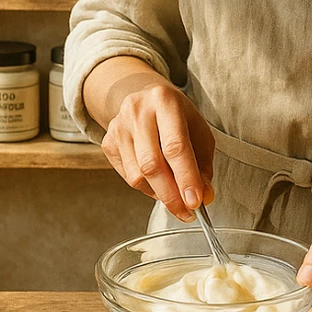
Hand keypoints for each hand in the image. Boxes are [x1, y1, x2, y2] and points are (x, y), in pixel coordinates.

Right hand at [101, 75, 215, 222]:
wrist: (145, 98)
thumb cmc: (177, 117)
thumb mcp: (198, 132)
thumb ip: (202, 165)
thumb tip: (204, 197)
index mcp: (164, 101)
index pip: (175, 146)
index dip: (186, 177)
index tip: (196, 202)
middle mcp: (136, 111)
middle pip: (152, 164)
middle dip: (171, 195)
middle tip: (187, 212)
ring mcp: (118, 127)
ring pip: (137, 175)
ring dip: (159, 194)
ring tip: (175, 196)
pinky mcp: (107, 142)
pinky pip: (128, 176)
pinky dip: (146, 187)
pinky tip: (158, 183)